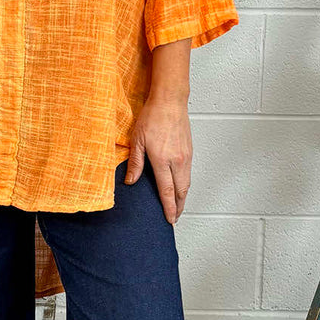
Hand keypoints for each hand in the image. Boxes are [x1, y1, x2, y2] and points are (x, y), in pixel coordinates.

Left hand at [124, 94, 191, 223]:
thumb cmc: (152, 117)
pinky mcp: (189, 151)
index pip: (167, 190)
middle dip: (178, 207)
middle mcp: (177, 160)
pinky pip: (189, 173)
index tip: (169, 219)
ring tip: (177, 206)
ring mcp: (186, 156)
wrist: (170, 101)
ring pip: (187, 183)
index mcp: (163, 160)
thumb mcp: (137, 140)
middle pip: (181, 191)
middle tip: (174, 217)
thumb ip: (135, 163)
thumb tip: (130, 181)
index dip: (168, 207)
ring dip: (182, 197)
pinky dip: (185, 184)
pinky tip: (179, 187)